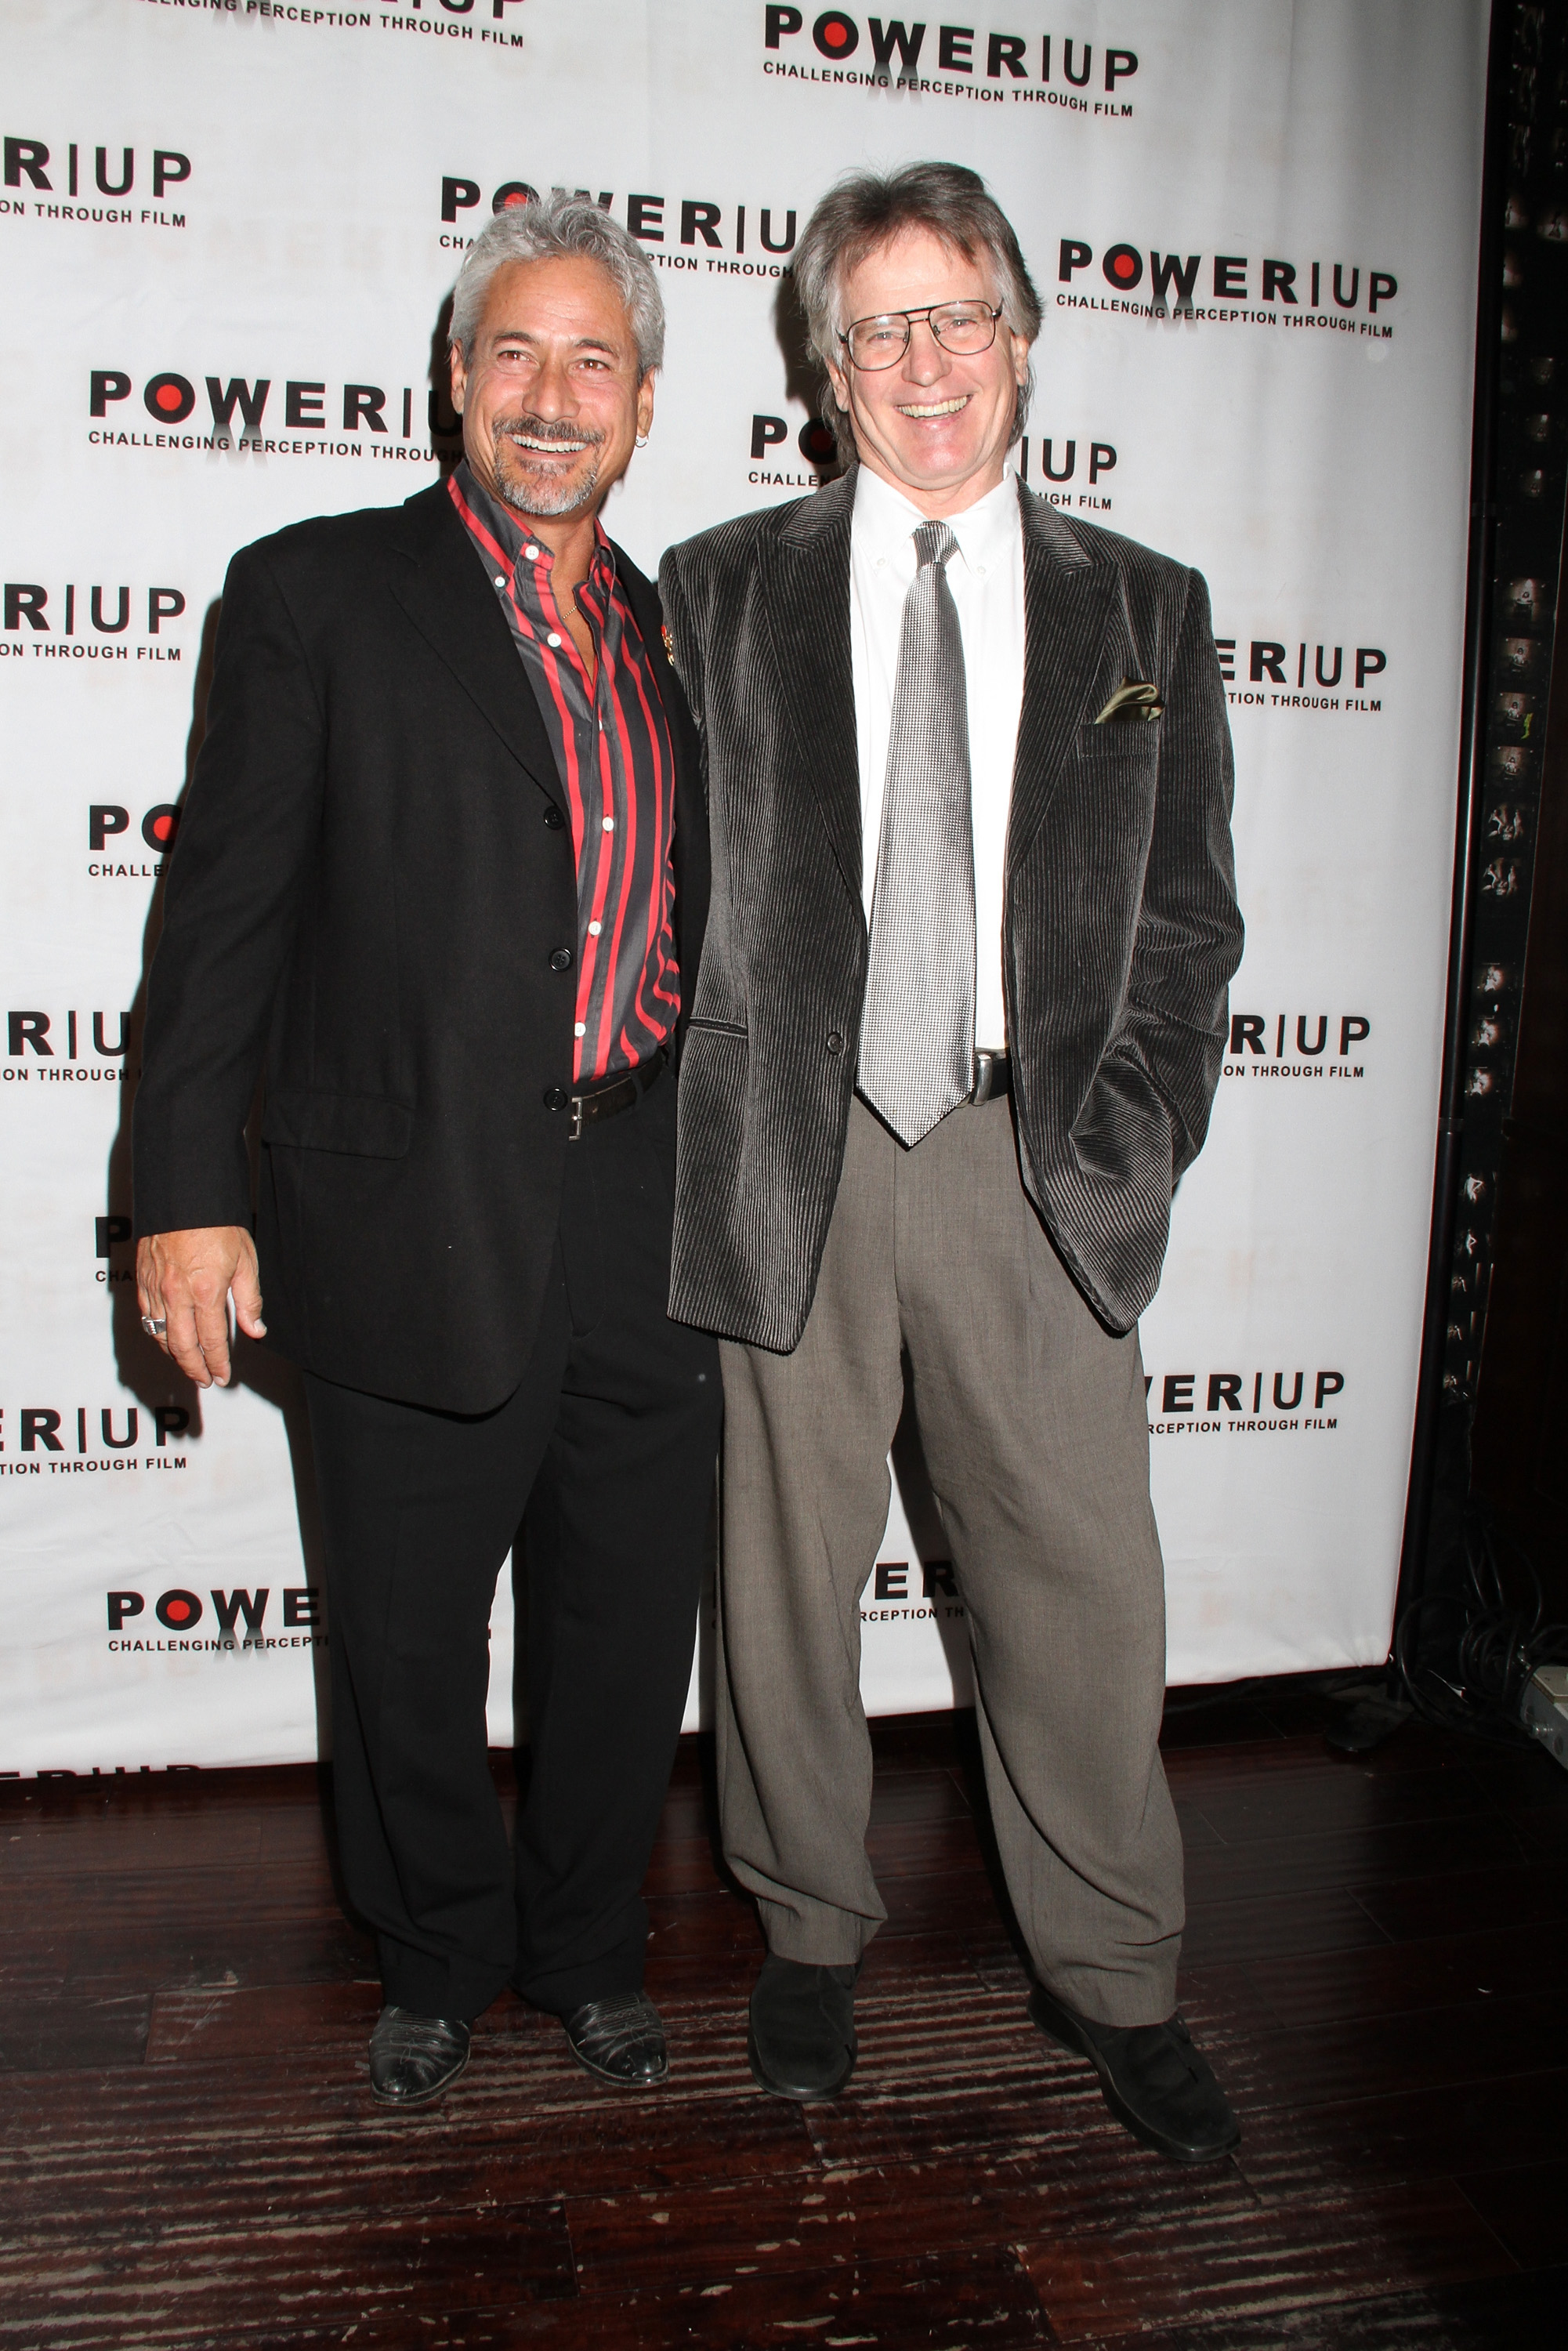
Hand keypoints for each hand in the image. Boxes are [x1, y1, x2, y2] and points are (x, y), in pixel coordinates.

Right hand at [136, 1226, 264, 1389]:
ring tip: (188, 1365)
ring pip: (160, 1335)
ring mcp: (156, 1287)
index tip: (223, 1376)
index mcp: (206, 1291)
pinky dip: (156, 1334)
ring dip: (174, 1355)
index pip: (211, 1341)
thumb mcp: (246, 1261)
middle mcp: (177, 1294)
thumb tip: (255, 1330)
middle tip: (205, 1380)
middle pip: (182, 1346)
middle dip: (194, 1369)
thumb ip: (249, 1300)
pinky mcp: (142, 1279)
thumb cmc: (218, 1224)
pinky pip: (146, 1316)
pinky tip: (166, 1339)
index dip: (218, 1364)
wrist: (185, 1195)